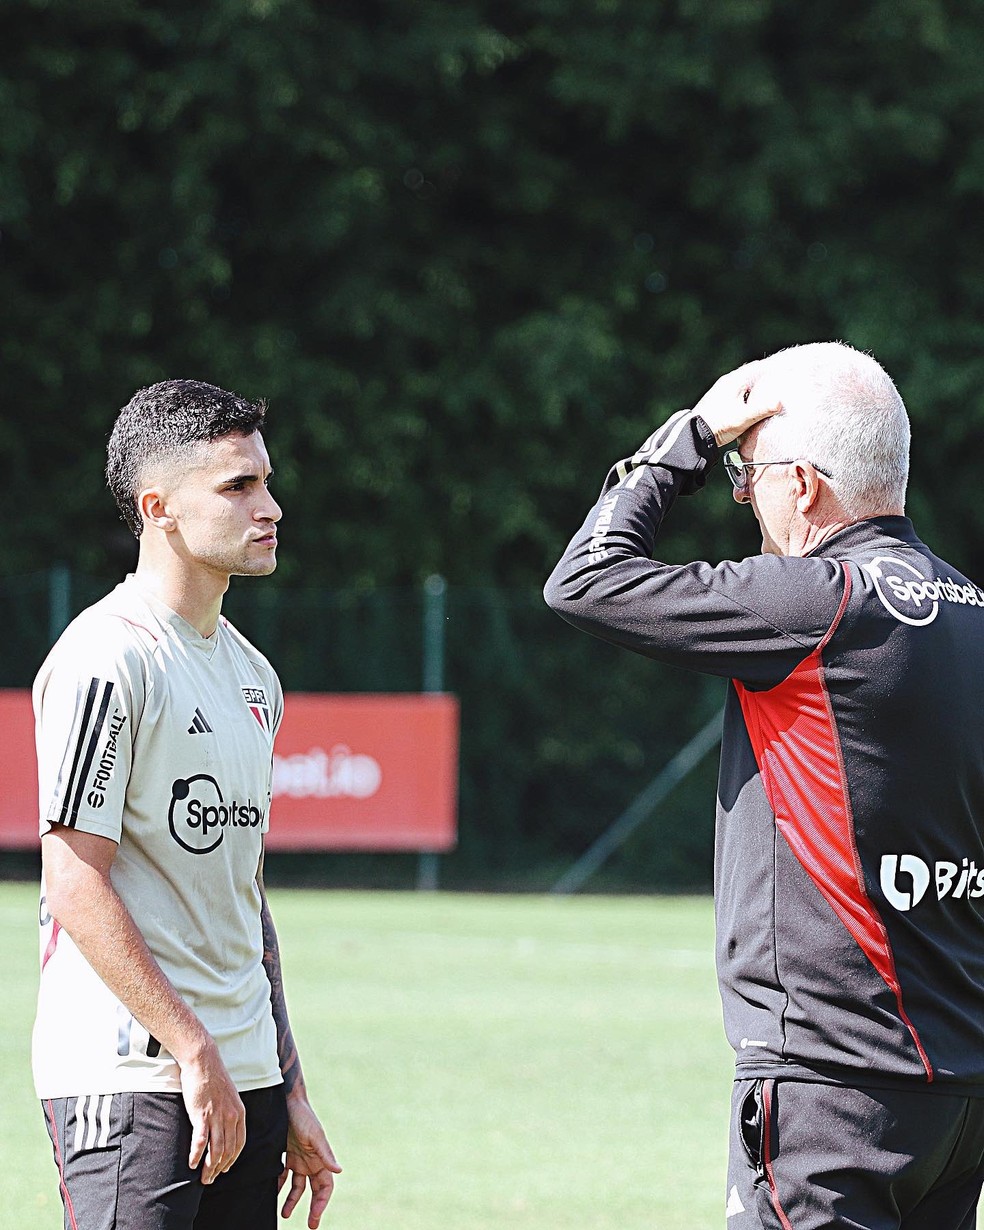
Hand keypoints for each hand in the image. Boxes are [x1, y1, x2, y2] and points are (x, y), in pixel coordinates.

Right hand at [180, 1042, 246, 1184]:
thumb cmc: (213, 1077)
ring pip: (216, 1151)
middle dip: (219, 1169)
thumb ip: (230, 1112)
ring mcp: (217, 1117)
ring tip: (203, 1179)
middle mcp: (231, 1117)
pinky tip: (192, 1165)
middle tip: (210, 1179)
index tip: (225, 1169)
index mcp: (239, 1112)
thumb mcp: (229, 1096)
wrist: (203, 1061)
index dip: (232, 1160)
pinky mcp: (201, 1115)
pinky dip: (197, 1156)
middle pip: (228, 1151)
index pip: (239, 1144)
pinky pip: (201, 1142)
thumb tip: (226, 1126)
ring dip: (209, 1168)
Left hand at [279, 1093, 341, 1227]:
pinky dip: (278, 1185)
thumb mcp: (315, 1135)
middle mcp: (311, 1162)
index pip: (325, 1187)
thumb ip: (326, 1154)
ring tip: (284, 1214)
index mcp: (321, 1159)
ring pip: (296, 1186)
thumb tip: (339, 1170)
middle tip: (310, 1224)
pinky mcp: (285, 1154)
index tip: (315, 1217)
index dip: (322, 1203)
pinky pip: (282, 1175)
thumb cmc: (303, 1117)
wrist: (286, 1102)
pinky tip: (271, 1192)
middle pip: (313, 1190)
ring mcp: (298, 1159)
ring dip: (291, 1200)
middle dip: (312, 1208)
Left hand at [691, 360, 779, 447]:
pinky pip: (739, 390)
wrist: (695, 434)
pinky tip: (754, 401)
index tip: (789, 368)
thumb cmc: (718, 424)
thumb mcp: (742, 418)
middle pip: (753, 373)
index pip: (759, 366)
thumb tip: (779, 402)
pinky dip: (749, 392)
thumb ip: (761, 410)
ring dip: (758, 384)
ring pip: (746, 381)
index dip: (775, 367)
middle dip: (768, 375)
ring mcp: (723, 389)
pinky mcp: (720, 398)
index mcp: (735, 380)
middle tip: (783, 378)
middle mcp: (728, 381)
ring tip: (772, 389)